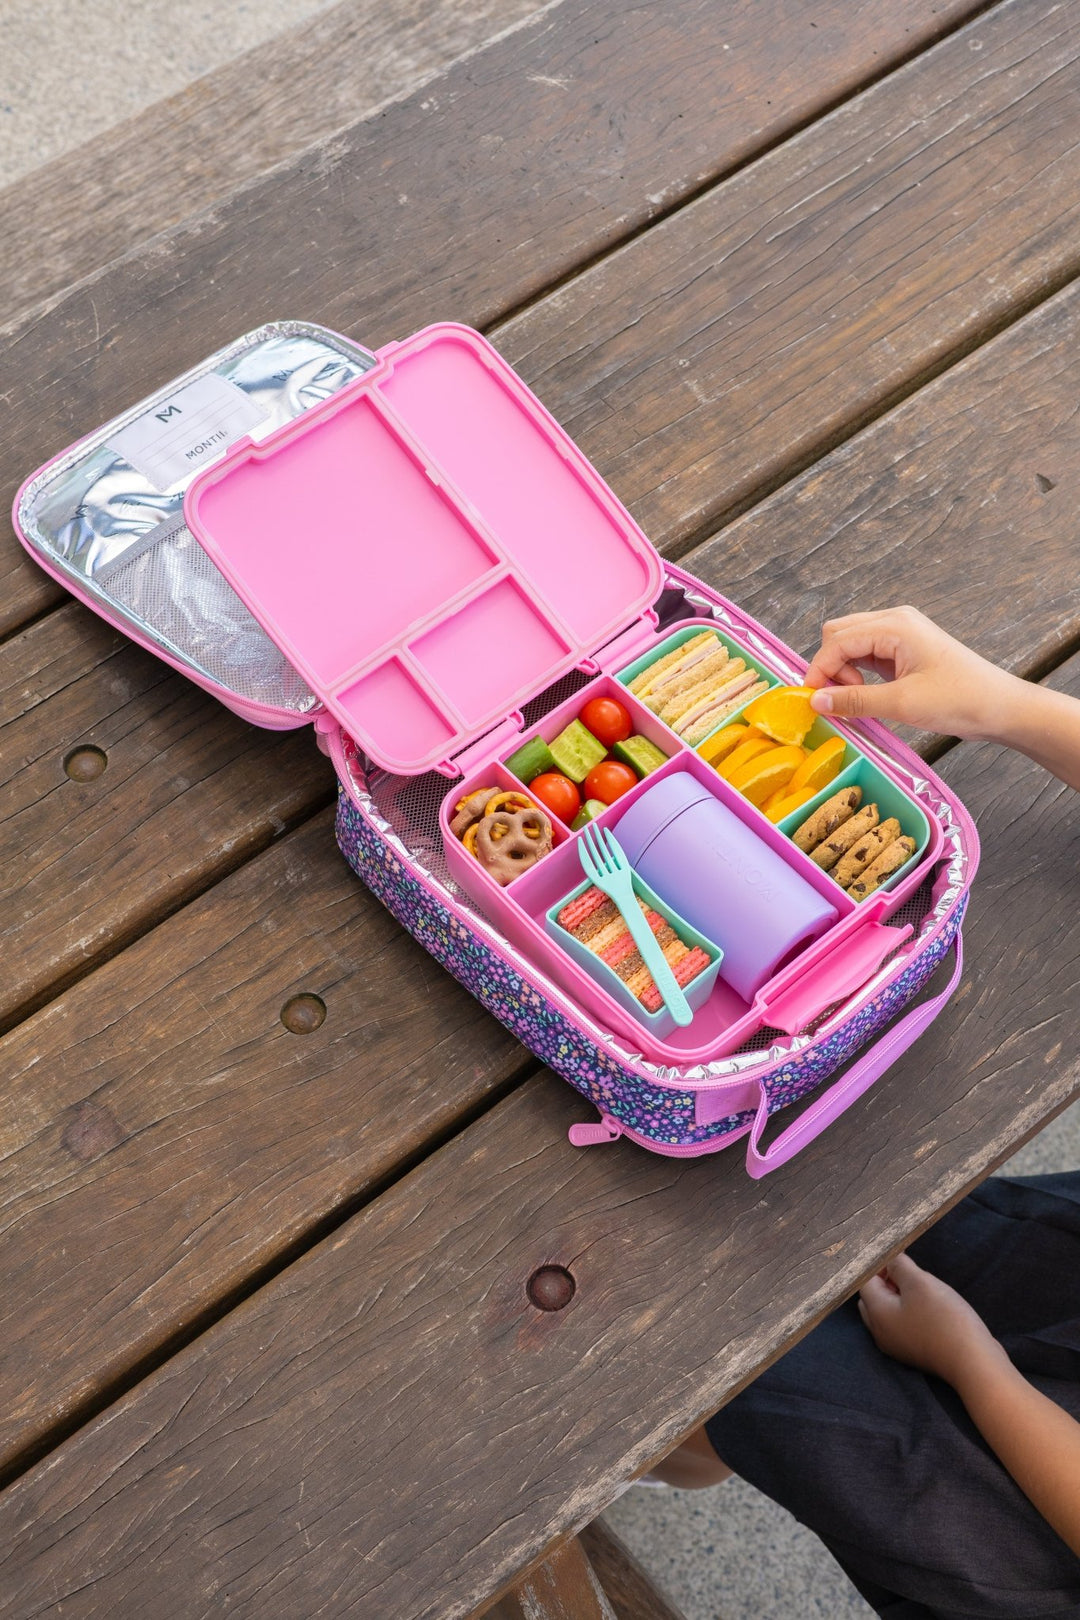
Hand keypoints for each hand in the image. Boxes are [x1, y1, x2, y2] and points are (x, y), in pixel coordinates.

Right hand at [804, 606, 1017, 738]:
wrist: (1000, 707)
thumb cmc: (960, 700)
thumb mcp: (902, 703)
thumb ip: (855, 700)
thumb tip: (814, 701)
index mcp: (895, 625)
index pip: (837, 641)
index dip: (819, 670)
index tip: (811, 701)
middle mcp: (895, 621)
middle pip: (839, 635)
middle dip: (830, 667)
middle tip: (840, 700)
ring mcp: (900, 634)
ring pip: (850, 644)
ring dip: (843, 672)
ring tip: (857, 700)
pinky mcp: (904, 649)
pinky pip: (866, 655)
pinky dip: (857, 674)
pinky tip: (865, 696)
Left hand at [858, 1252, 1001, 1388]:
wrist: (972, 1362)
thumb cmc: (943, 1318)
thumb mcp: (920, 1283)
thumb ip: (899, 1267)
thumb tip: (888, 1259)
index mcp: (876, 1314)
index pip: (865, 1282)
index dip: (878, 1265)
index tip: (897, 1254)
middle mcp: (880, 1332)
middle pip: (873, 1299)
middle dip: (885, 1280)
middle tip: (907, 1269)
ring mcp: (896, 1345)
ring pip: (887, 1312)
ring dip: (898, 1296)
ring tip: (920, 1285)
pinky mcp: (913, 1351)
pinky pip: (902, 1325)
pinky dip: (907, 1311)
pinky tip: (928, 1305)